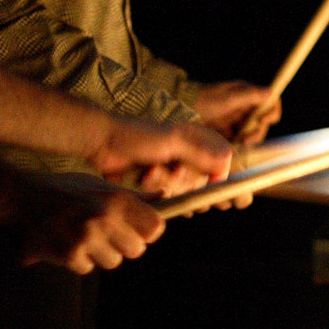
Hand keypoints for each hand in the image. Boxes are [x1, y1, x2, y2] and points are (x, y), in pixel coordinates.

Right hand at [14, 173, 166, 273]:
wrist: (20, 196)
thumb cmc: (64, 189)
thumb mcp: (99, 184)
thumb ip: (132, 196)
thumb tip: (162, 197)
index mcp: (116, 199)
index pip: (155, 227)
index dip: (148, 231)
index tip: (138, 230)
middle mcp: (105, 218)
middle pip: (136, 250)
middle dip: (124, 246)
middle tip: (108, 236)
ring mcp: (87, 238)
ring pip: (113, 261)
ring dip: (101, 254)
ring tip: (84, 237)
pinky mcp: (69, 254)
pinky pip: (87, 267)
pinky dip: (79, 260)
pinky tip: (67, 243)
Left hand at [88, 118, 230, 195]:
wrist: (102, 143)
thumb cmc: (137, 137)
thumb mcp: (172, 142)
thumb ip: (201, 153)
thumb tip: (226, 164)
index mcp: (195, 137)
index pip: (222, 159)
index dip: (219, 174)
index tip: (211, 183)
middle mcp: (187, 151)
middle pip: (203, 178)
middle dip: (184, 179)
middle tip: (171, 171)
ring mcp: (171, 164)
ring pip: (183, 187)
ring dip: (165, 182)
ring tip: (149, 171)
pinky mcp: (156, 177)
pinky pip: (167, 192)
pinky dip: (154, 188)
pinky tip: (142, 178)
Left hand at [191, 80, 280, 145]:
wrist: (179, 111)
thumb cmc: (204, 100)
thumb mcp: (228, 98)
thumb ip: (251, 95)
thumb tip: (272, 92)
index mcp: (246, 94)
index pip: (270, 103)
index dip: (270, 112)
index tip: (263, 120)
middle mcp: (243, 107)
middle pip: (263, 122)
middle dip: (257, 130)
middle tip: (245, 137)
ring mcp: (235, 120)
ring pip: (253, 133)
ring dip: (249, 139)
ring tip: (238, 142)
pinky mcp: (227, 133)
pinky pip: (240, 141)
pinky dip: (239, 145)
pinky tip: (232, 146)